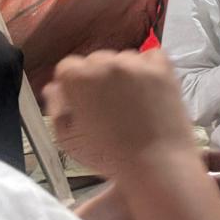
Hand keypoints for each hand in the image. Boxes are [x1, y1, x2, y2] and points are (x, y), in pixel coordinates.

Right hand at [44, 50, 196, 178]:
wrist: (157, 164)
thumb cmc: (109, 156)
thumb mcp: (67, 138)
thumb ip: (55, 107)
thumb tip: (55, 87)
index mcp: (78, 77)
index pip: (68, 67)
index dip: (73, 84)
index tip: (81, 100)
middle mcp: (107, 63)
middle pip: (96, 60)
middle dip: (97, 78)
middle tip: (107, 104)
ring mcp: (138, 64)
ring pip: (123, 58)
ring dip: (123, 73)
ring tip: (130, 101)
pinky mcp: (164, 69)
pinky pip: (152, 56)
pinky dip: (148, 67)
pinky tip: (147, 89)